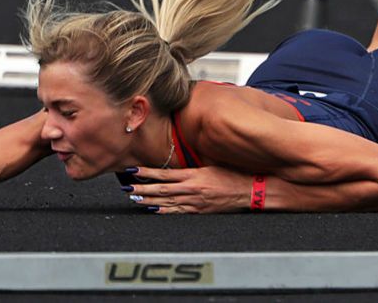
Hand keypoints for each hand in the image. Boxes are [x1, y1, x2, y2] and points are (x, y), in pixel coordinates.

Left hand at [122, 166, 255, 213]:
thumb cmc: (234, 174)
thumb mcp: (213, 164)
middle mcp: (192, 189)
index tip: (133, 171)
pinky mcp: (200, 211)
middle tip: (126, 189)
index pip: (164, 174)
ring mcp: (195, 202)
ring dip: (148, 201)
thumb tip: (178, 164)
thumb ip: (194, 166)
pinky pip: (178, 212)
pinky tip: (153, 211)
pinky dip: (164, 212)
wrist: (250, 190)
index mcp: (194, 175)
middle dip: (142, 189)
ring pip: (166, 202)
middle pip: (161, 190)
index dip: (147, 173)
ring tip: (134, 199)